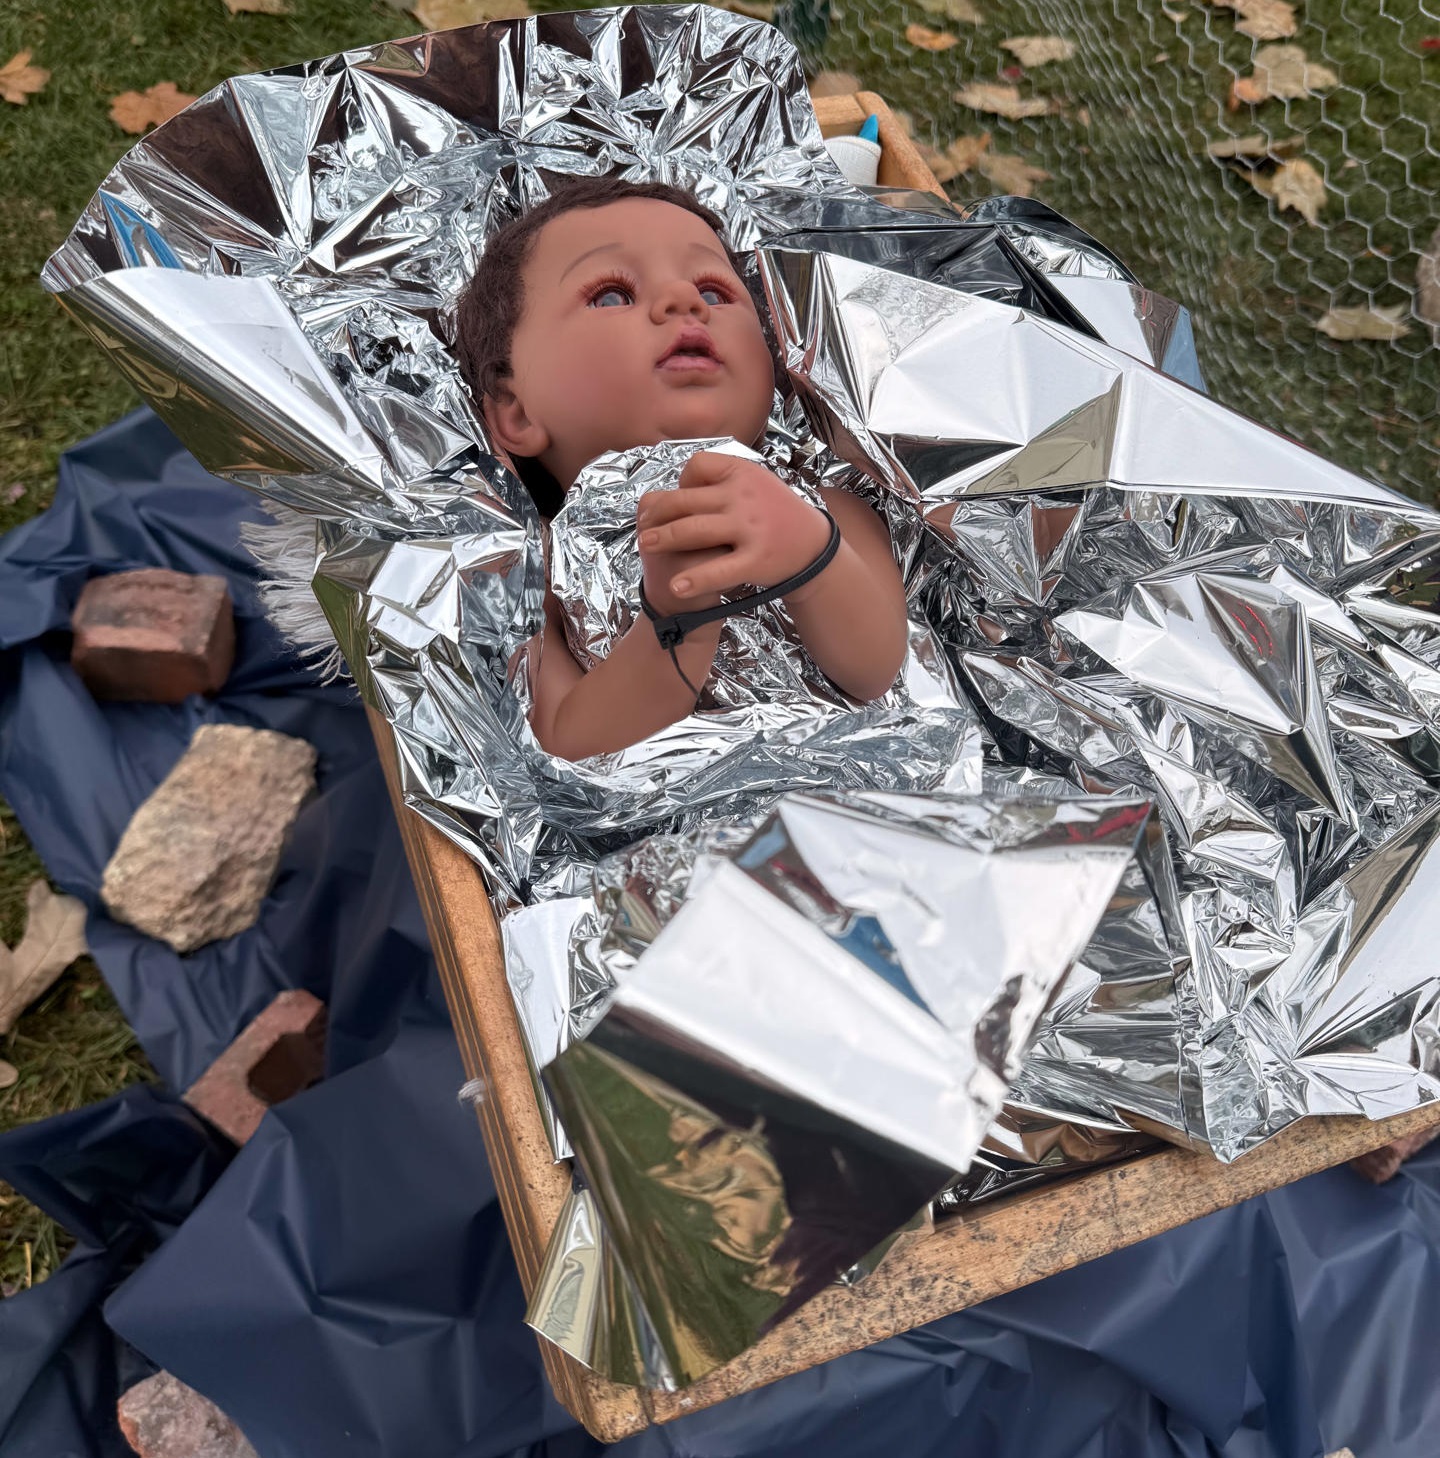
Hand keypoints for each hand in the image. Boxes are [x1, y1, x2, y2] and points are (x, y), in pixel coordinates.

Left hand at [635, 453, 830, 603]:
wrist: (814, 546)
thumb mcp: (757, 482)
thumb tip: (681, 481)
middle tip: (643, 526)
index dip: (680, 481)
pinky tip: (676, 586)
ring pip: (694, 531)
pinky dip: (694, 579)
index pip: (697, 466)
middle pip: (686, 500)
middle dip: (659, 514)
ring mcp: (750, 528)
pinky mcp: (755, 559)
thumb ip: (724, 478)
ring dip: (664, 538)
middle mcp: (744, 496)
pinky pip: (718, 569)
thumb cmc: (778, 514)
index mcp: (743, 473)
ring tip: (646, 545)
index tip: (679, 498)